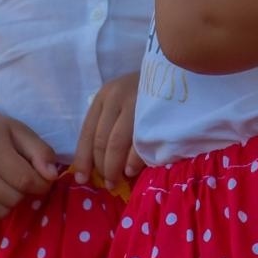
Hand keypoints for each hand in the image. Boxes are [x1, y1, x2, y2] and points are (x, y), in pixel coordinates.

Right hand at [0, 104, 59, 226]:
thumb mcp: (21, 132)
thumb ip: (41, 152)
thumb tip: (52, 176)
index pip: (25, 180)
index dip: (41, 184)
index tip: (43, 178)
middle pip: (14, 199)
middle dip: (24, 191)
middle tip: (19, 177)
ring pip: (1, 212)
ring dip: (10, 202)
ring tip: (4, 184)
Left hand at [70, 72, 142, 195]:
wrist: (175, 74)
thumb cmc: (143, 93)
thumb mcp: (119, 101)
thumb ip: (107, 125)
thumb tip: (94, 164)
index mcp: (104, 96)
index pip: (87, 132)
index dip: (83, 159)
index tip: (82, 179)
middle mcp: (116, 97)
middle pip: (101, 140)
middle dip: (102, 167)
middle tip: (108, 184)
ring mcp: (136, 102)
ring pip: (116, 143)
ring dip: (114, 167)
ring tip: (118, 180)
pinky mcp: (154, 111)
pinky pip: (139, 142)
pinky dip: (133, 160)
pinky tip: (132, 171)